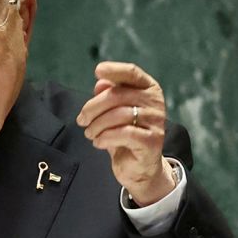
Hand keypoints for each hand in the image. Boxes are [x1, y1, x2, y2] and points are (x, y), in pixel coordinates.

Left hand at [76, 61, 176, 205]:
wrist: (138, 167)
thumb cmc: (124, 136)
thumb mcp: (113, 114)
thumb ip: (108, 96)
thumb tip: (100, 83)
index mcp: (148, 90)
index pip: (132, 73)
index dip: (114, 70)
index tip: (98, 71)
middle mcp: (155, 103)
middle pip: (118, 95)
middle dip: (93, 107)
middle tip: (81, 120)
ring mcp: (155, 122)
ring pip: (118, 114)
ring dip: (96, 125)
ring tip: (89, 133)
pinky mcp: (151, 141)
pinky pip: (123, 133)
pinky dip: (105, 137)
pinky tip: (98, 142)